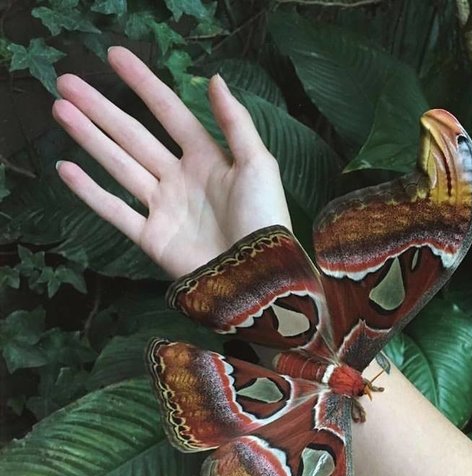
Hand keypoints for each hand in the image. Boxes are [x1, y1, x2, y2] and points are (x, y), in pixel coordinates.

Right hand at [52, 46, 290, 278]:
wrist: (257, 274)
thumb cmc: (263, 217)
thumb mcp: (258, 163)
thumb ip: (235, 122)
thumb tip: (215, 79)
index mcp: (207, 158)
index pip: (168, 112)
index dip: (143, 84)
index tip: (114, 57)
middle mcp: (180, 179)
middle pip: (134, 136)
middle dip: (101, 109)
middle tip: (67, 82)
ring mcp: (163, 208)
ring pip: (119, 166)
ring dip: (90, 138)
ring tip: (61, 110)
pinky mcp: (152, 238)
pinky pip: (115, 211)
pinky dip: (90, 192)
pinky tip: (66, 169)